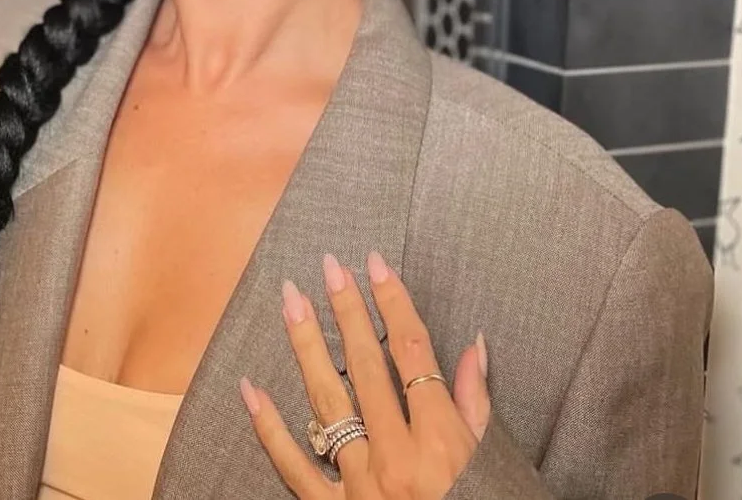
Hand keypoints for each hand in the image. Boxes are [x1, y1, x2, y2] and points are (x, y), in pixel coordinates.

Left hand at [240, 251, 490, 498]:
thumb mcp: (493, 468)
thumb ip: (477, 407)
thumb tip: (472, 345)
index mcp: (442, 443)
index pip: (413, 354)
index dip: (394, 304)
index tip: (375, 264)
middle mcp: (398, 458)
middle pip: (367, 366)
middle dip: (347, 311)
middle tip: (329, 266)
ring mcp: (360, 486)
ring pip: (327, 402)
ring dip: (306, 347)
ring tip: (291, 301)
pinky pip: (294, 467)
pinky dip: (269, 427)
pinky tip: (249, 387)